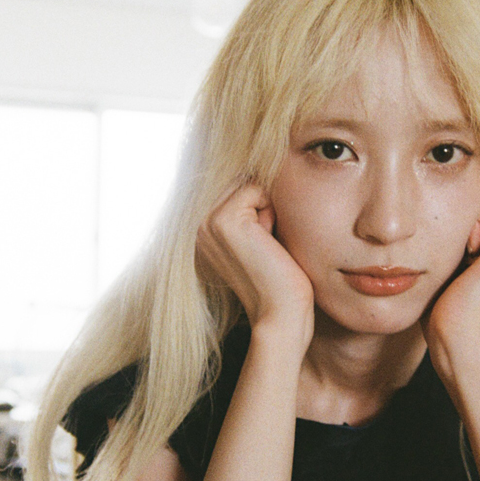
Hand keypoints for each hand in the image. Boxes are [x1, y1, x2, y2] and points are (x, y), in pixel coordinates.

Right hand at [196, 184, 314, 348]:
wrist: (282, 313)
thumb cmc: (281, 278)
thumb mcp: (259, 236)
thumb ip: (250, 207)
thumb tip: (260, 167)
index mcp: (202, 229)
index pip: (238, 185)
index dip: (262, 207)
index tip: (263, 245)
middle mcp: (197, 224)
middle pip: (243, 179)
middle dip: (264, 204)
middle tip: (267, 245)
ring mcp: (206, 221)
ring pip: (250, 182)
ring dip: (268, 208)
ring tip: (267, 245)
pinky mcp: (223, 220)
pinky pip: (257, 187)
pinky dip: (271, 211)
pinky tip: (268, 243)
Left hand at [424, 182, 479, 378]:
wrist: (458, 338)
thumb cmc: (451, 304)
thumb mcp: (462, 257)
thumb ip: (473, 228)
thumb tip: (466, 196)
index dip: (477, 212)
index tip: (467, 248)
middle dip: (476, 212)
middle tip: (467, 253)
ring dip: (472, 220)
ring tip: (469, 257)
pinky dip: (472, 224)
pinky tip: (470, 257)